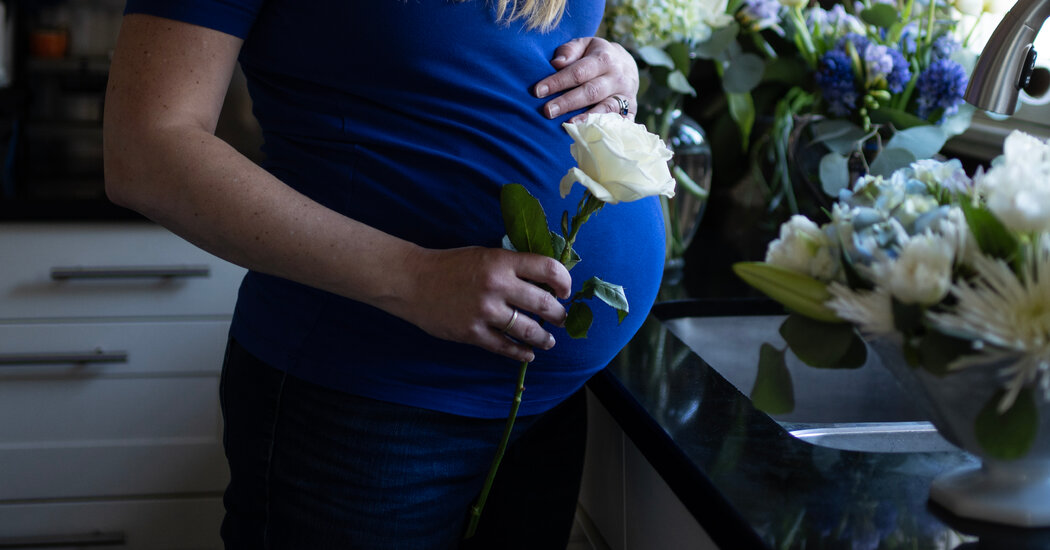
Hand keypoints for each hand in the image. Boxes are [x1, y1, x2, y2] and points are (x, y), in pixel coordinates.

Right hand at [396, 246, 571, 362]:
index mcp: (501, 261)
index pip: (548, 268)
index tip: (566, 291)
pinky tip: (529, 353)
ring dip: (544, 337)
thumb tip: (545, 283)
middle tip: (562, 319)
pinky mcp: (472, 332)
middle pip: (543, 303)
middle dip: (559, 314)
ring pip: (528, 329)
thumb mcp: (484, 255)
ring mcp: (484, 311)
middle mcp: (496, 285)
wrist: (412, 281)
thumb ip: (512, 267)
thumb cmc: (450, 266)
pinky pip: (504, 347)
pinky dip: (520, 352)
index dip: (564, 281)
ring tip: (549, 340)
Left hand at [533, 36, 638, 122]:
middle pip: (590, 91)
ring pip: (606, 108)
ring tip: (568, 125)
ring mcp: (626, 95)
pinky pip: (618, 121)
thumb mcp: (585, 45)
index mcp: (604, 58)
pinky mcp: (631, 110)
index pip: (578, 71)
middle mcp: (617, 77)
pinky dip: (604, 128)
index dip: (558, 82)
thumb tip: (556, 63)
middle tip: (547, 111)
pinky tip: (589, 133)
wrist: (628, 65)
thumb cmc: (596, 56)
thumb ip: (570, 51)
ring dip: (586, 118)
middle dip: (567, 102)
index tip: (538, 91)